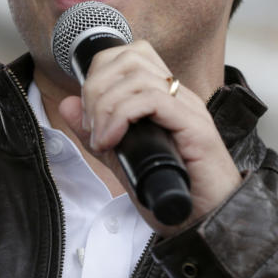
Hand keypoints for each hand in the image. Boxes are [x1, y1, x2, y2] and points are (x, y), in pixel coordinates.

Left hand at [56, 41, 242, 234]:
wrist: (209, 222)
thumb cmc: (175, 195)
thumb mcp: (124, 161)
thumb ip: (98, 132)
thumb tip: (69, 105)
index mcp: (165, 98)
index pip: (130, 55)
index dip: (99, 74)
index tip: (88, 115)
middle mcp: (178, 96)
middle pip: (130, 57)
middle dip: (97, 87)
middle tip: (91, 126)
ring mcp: (188, 108)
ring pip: (137, 76)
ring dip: (106, 105)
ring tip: (102, 138)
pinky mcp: (194, 125)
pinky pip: (153, 100)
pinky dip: (122, 115)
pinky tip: (113, 140)